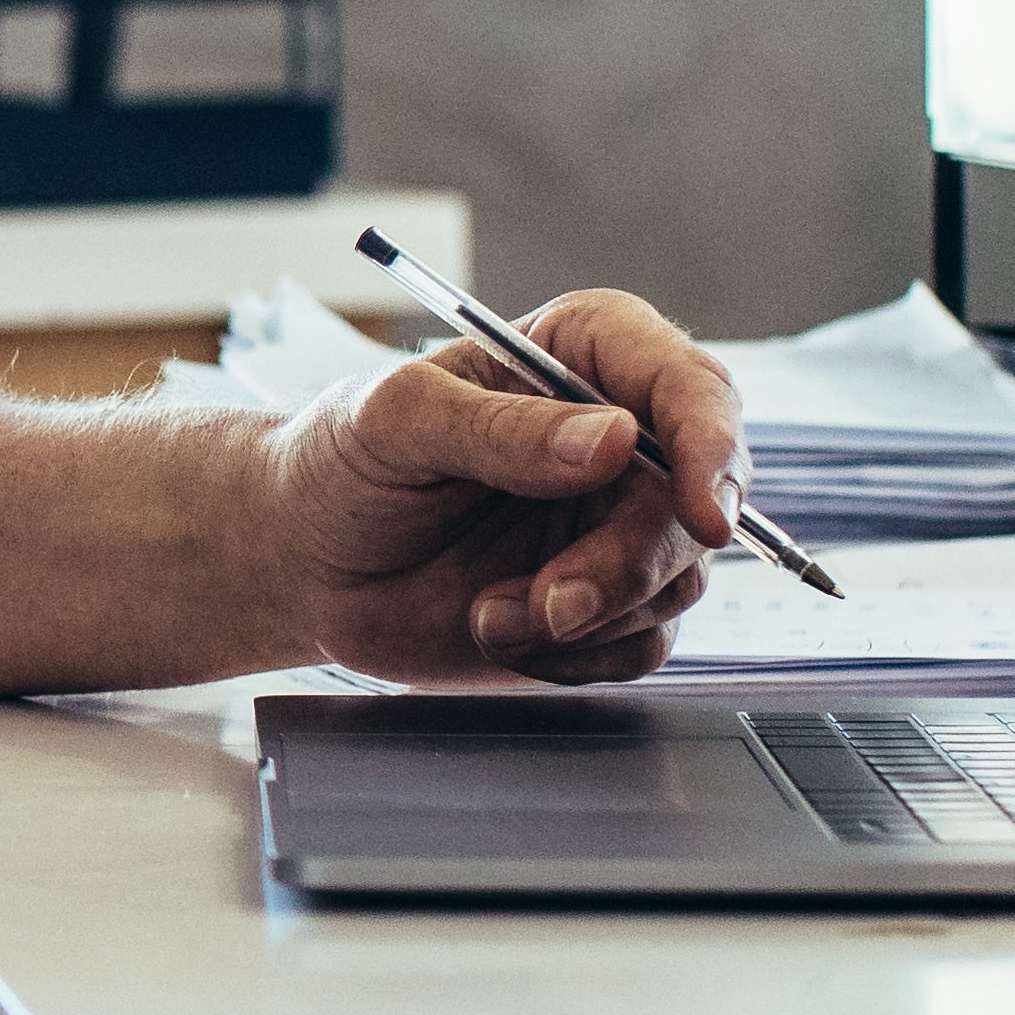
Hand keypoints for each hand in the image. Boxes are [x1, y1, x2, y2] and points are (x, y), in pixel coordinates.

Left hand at [271, 300, 742, 683]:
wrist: (302, 563)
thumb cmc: (339, 464)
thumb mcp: (397, 422)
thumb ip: (501, 428)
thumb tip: (611, 440)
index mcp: (583, 358)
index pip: (689, 386)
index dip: (712, 446)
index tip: (703, 514)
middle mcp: (619, 439)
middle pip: (697, 502)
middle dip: (629, 565)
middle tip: (551, 601)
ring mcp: (615, 524)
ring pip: (678, 582)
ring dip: (588, 616)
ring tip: (488, 612)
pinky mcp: (603, 601)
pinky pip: (642, 644)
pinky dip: (576, 656)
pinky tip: (499, 632)